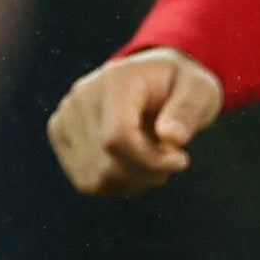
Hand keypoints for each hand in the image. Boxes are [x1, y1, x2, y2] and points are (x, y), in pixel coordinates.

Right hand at [46, 47, 224, 195]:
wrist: (154, 77)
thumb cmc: (180, 85)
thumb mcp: (200, 89)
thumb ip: (188, 111)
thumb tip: (172, 137)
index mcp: (117, 79)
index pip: (117, 138)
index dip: (150, 161)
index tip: (181, 160)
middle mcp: (82, 95)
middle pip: (105, 164)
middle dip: (145, 173)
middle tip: (170, 158)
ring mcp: (66, 114)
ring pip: (93, 178)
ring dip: (132, 181)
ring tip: (153, 159)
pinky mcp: (60, 133)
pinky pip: (85, 180)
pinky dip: (115, 182)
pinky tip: (134, 163)